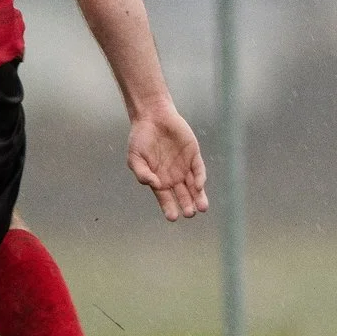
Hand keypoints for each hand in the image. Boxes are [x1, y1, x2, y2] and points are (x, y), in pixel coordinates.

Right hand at [128, 103, 209, 220]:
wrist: (152, 117)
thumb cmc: (141, 138)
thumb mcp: (135, 157)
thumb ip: (142, 173)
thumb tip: (153, 185)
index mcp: (158, 179)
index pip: (166, 198)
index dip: (169, 208)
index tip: (173, 218)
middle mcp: (173, 175)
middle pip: (183, 195)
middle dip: (187, 205)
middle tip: (190, 214)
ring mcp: (184, 166)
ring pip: (194, 186)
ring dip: (198, 196)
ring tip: (202, 208)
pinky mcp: (194, 155)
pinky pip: (199, 169)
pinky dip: (200, 178)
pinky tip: (199, 186)